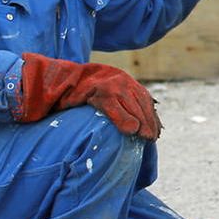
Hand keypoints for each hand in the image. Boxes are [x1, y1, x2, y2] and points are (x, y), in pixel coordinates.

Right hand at [16, 53, 160, 138]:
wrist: (61, 81)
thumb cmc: (83, 94)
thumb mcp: (106, 96)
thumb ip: (121, 106)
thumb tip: (135, 127)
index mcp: (124, 80)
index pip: (145, 100)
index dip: (152, 117)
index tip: (156, 133)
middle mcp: (120, 79)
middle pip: (141, 102)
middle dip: (149, 120)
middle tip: (151, 138)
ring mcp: (109, 84)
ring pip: (131, 103)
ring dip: (141, 121)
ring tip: (144, 136)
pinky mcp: (98, 91)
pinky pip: (114, 105)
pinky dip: (123, 119)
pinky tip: (130, 130)